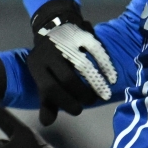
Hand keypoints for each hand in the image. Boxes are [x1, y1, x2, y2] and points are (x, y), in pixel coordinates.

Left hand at [27, 0, 116, 122]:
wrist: (51, 25)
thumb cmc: (48, 61)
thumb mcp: (42, 79)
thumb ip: (46, 101)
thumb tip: (47, 123)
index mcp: (36, 65)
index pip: (49, 88)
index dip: (64, 102)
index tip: (77, 110)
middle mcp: (48, 52)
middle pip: (67, 78)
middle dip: (81, 94)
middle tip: (90, 102)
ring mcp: (64, 41)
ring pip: (82, 65)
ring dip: (95, 83)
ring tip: (102, 95)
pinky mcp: (80, 33)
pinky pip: (95, 50)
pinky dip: (105, 65)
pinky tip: (111, 78)